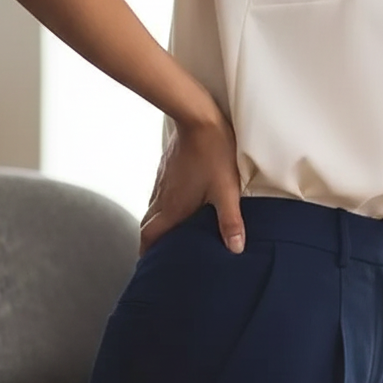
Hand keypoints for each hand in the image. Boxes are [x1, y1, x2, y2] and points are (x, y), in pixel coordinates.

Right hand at [139, 112, 244, 255]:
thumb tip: (235, 248)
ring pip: (152, 208)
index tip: (148, 266)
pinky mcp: (166, 168)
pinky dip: (164, 205)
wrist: (196, 116)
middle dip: (149, 242)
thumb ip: (230, 221)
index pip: (150, 236)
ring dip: (157, 223)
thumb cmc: (212, 152)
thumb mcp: (226, 190)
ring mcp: (162, 181)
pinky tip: (179, 203)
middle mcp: (161, 196)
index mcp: (172, 207)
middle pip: (147, 225)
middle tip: (157, 254)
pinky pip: (160, 193)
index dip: (147, 254)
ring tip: (169, 233)